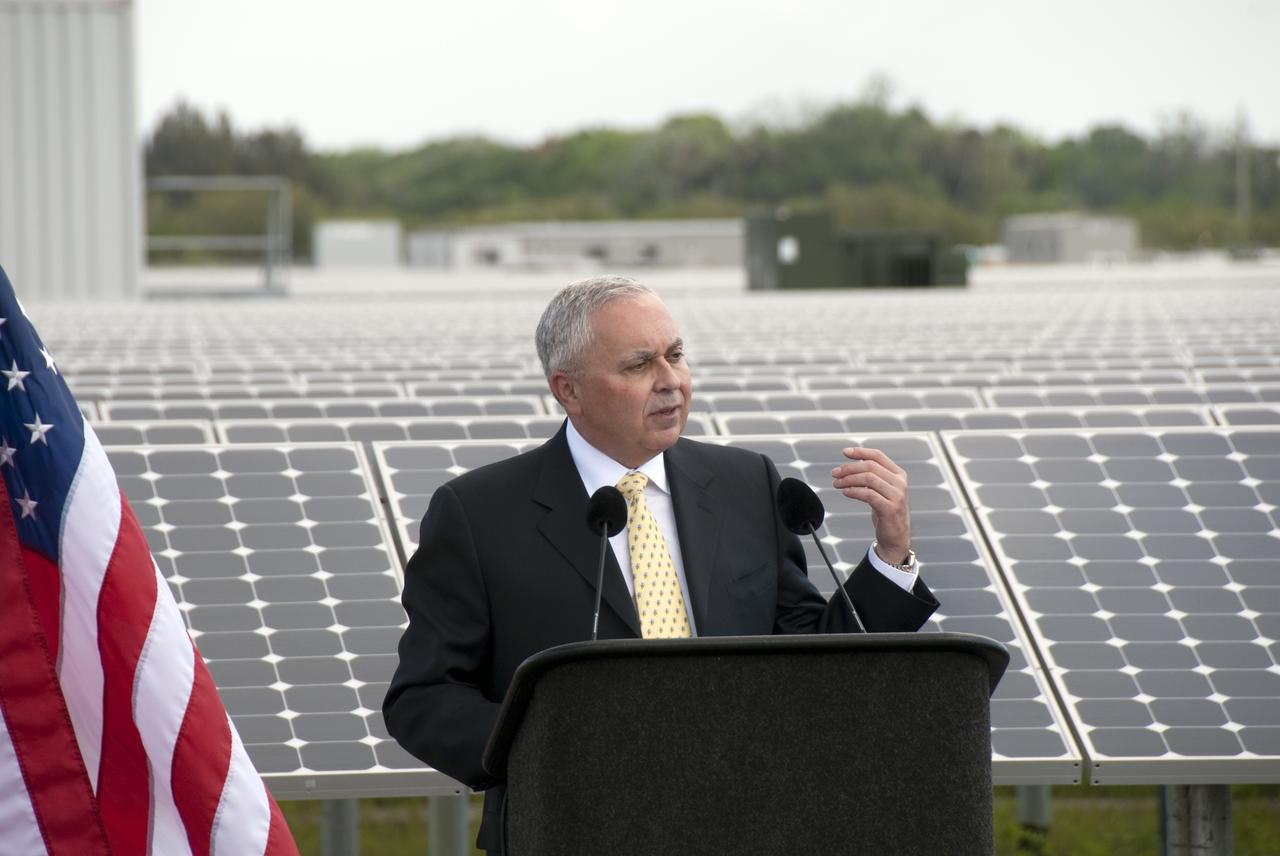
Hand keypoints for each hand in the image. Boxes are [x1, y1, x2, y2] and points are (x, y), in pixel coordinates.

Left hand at [830, 447, 910, 562]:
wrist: (896, 537)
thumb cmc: (886, 511)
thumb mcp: (881, 490)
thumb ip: (872, 477)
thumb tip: (852, 464)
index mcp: (898, 475)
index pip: (878, 456)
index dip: (860, 452)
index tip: (845, 452)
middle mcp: (900, 483)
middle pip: (870, 466)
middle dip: (849, 468)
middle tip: (835, 473)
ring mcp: (897, 495)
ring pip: (868, 478)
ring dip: (849, 479)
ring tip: (837, 483)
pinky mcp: (890, 508)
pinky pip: (868, 494)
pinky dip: (854, 491)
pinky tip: (845, 492)